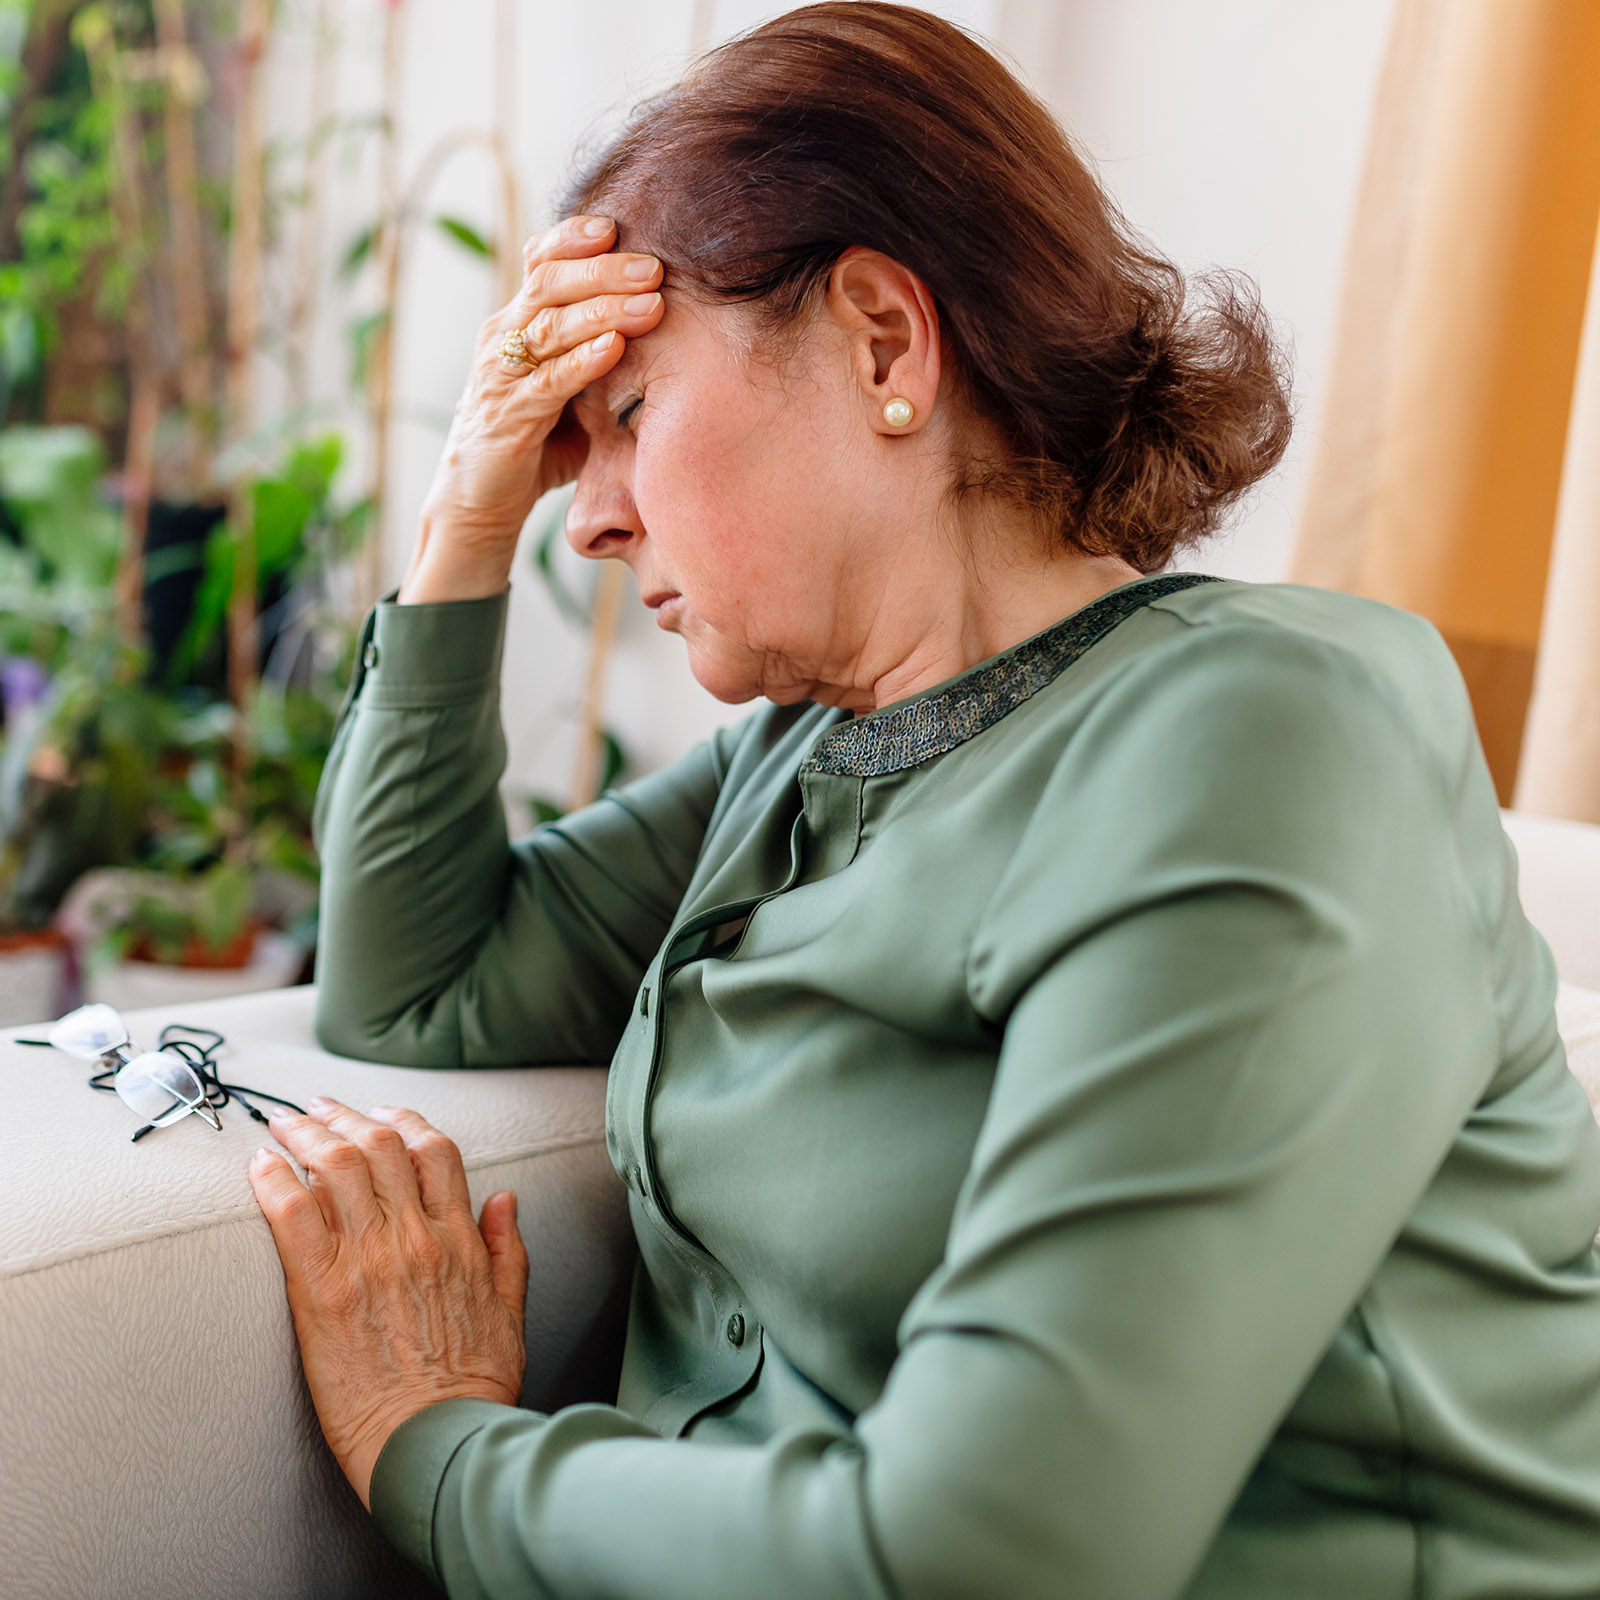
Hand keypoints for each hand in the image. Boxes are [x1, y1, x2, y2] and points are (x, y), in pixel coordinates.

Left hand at [248, 1098, 529, 1509]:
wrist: (436, 1442)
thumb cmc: (475, 1387)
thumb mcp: (511, 1309)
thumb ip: (508, 1248)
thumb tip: (505, 1198)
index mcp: (458, 1238)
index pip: (432, 1150)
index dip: (403, 1119)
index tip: (379, 1111)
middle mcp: (414, 1236)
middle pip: (378, 1145)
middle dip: (343, 1115)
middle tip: (318, 1108)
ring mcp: (367, 1260)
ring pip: (334, 1166)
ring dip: (305, 1134)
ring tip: (283, 1124)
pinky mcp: (321, 1293)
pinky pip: (291, 1217)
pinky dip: (273, 1182)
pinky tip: (260, 1166)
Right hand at [401, 214, 665, 602]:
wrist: (480, 501)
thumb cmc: (534, 442)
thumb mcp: (570, 389)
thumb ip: (601, 357)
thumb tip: (665, 332)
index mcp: (517, 322)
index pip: (540, 263)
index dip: (573, 239)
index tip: (617, 226)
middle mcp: (502, 338)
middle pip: (550, 284)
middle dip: (604, 270)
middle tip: (654, 266)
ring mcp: (500, 375)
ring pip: (551, 326)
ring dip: (604, 310)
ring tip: (650, 302)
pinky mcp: (506, 416)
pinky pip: (548, 381)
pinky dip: (583, 362)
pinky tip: (615, 347)